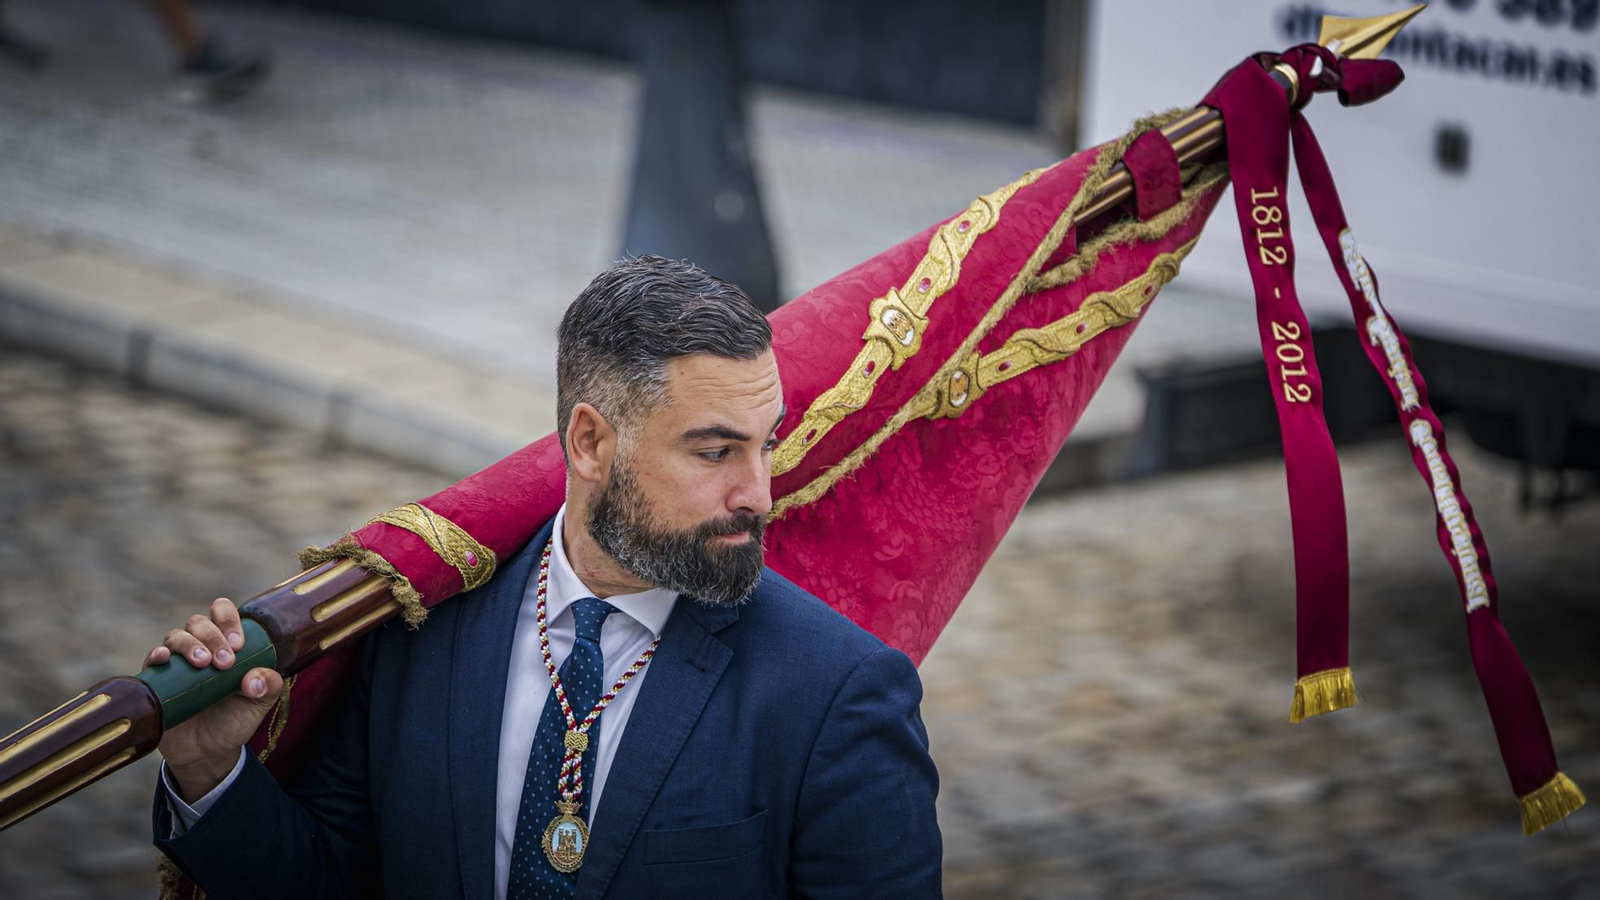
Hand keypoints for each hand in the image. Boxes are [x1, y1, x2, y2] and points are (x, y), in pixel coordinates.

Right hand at [145, 598, 282, 803]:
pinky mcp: (157, 680)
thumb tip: (254, 678)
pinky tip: (164, 658)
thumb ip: (268, 686)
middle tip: (225, 662)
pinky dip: (156, 653)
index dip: (229, 620)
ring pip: (176, 636)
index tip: (238, 644)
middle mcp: (200, 647)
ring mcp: (177, 662)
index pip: (223, 613)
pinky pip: (151, 658)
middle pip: (199, 622)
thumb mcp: (259, 704)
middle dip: (213, 636)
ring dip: (189, 644)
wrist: (207, 753)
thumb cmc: (234, 720)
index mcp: (226, 644)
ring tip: (203, 664)